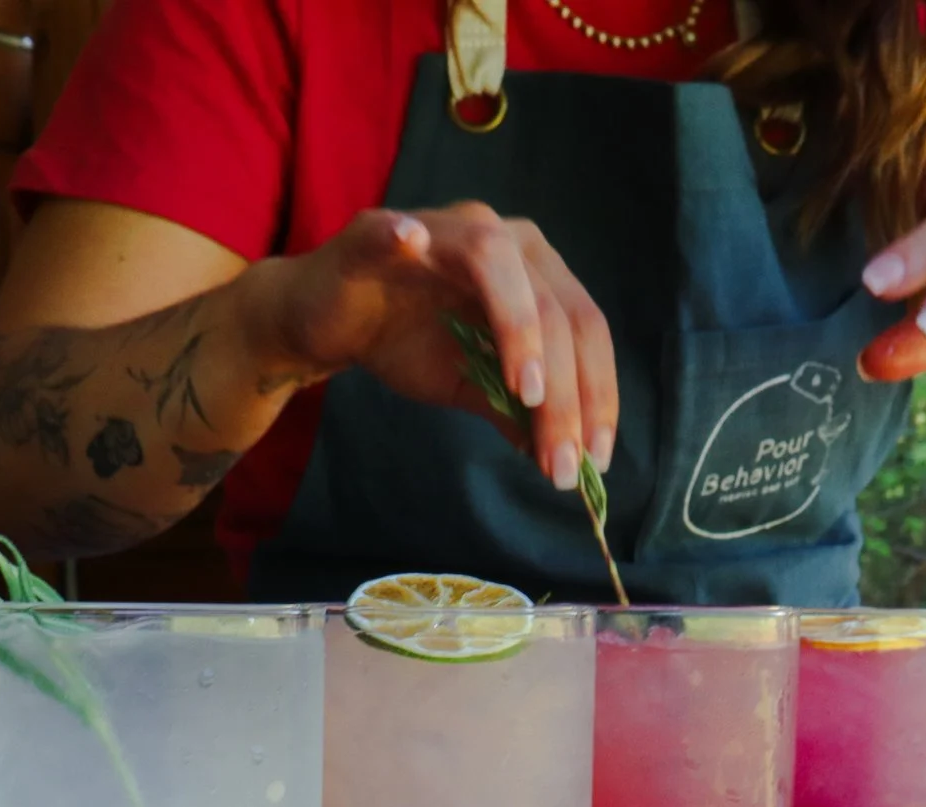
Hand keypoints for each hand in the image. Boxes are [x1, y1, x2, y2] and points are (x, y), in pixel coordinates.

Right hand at [258, 203, 618, 489]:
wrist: (329, 324)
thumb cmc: (405, 342)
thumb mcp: (470, 386)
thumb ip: (516, 412)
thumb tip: (562, 459)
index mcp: (534, 271)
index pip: (583, 328)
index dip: (596, 393)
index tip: (593, 459)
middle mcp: (501, 238)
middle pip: (552, 307)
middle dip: (564, 391)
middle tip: (560, 460)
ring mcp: (442, 227)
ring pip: (496, 264)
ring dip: (518, 328)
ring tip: (526, 395)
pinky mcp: (379, 231)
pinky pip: (394, 230)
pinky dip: (401, 236)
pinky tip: (410, 241)